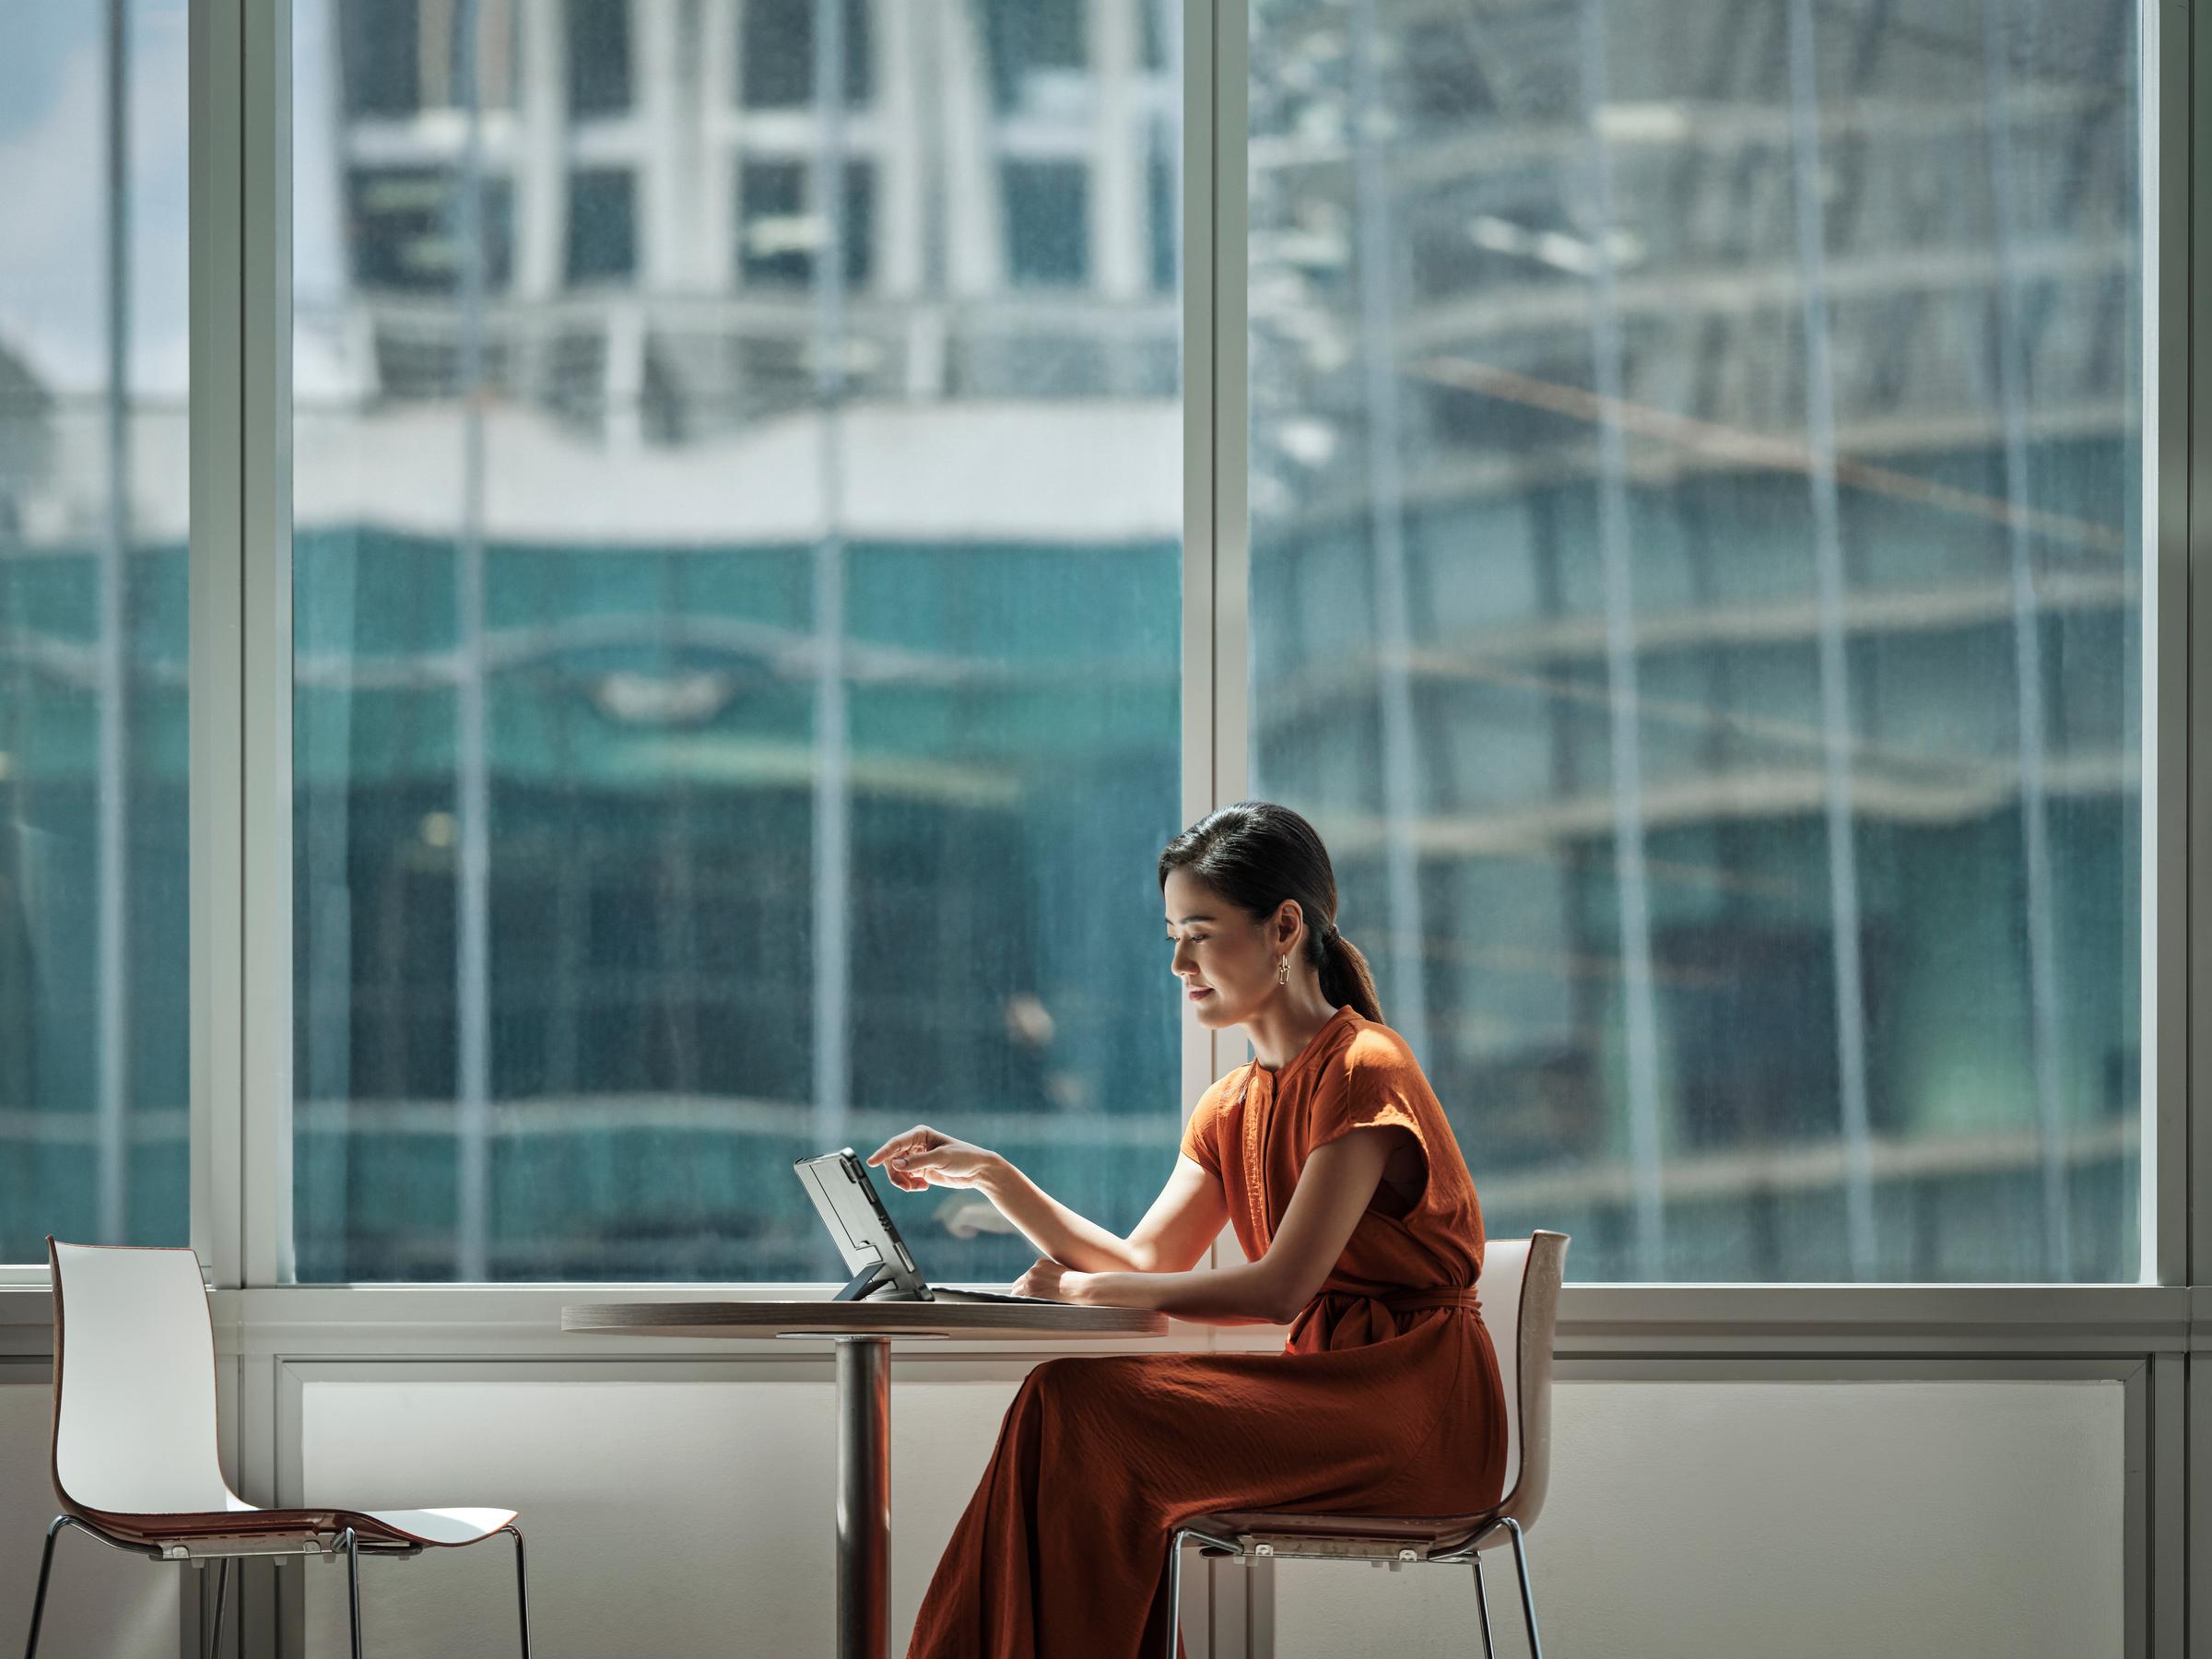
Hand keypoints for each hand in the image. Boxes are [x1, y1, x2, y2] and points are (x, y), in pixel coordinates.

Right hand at [866, 1125, 999, 1192]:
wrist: (978, 1171)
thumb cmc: (964, 1157)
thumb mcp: (941, 1158)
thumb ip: (918, 1162)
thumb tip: (896, 1165)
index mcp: (920, 1134)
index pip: (896, 1144)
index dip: (882, 1153)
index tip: (871, 1162)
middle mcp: (915, 1145)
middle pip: (892, 1160)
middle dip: (896, 1174)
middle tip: (906, 1186)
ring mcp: (917, 1159)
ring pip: (897, 1172)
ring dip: (904, 1182)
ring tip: (917, 1187)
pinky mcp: (920, 1171)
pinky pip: (906, 1179)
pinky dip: (910, 1185)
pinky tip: (923, 1187)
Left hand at [1013, 1258, 1089, 1302]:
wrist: (1078, 1287)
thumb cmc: (1075, 1283)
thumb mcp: (1060, 1273)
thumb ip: (1048, 1277)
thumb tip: (1043, 1288)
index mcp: (1040, 1263)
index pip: (1027, 1275)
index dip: (1026, 1285)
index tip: (1027, 1291)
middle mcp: (1032, 1271)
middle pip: (1018, 1283)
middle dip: (1020, 1292)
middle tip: (1021, 1300)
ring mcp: (1030, 1282)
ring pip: (1016, 1292)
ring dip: (1020, 1299)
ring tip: (1021, 1307)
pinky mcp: (1031, 1293)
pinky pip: (1021, 1301)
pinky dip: (1023, 1305)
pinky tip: (1025, 1309)